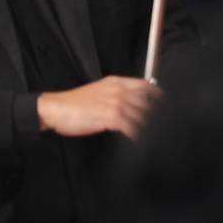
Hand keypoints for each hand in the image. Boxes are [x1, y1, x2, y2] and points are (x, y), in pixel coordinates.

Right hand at [37, 76, 159, 139]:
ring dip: (149, 127)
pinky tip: (139, 141)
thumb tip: (130, 104)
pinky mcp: (110, 116)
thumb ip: (116, 94)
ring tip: (153, 136)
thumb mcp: (99, 91)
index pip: (145, 85)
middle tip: (162, 125)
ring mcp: (116, 103)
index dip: (158, 95)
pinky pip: (131, 127)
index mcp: (116, 82)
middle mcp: (119, 90)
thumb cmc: (74, 103)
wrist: (56, 108)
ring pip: (141, 115)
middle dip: (156, 115)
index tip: (166, 103)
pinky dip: (137, 135)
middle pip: (146, 102)